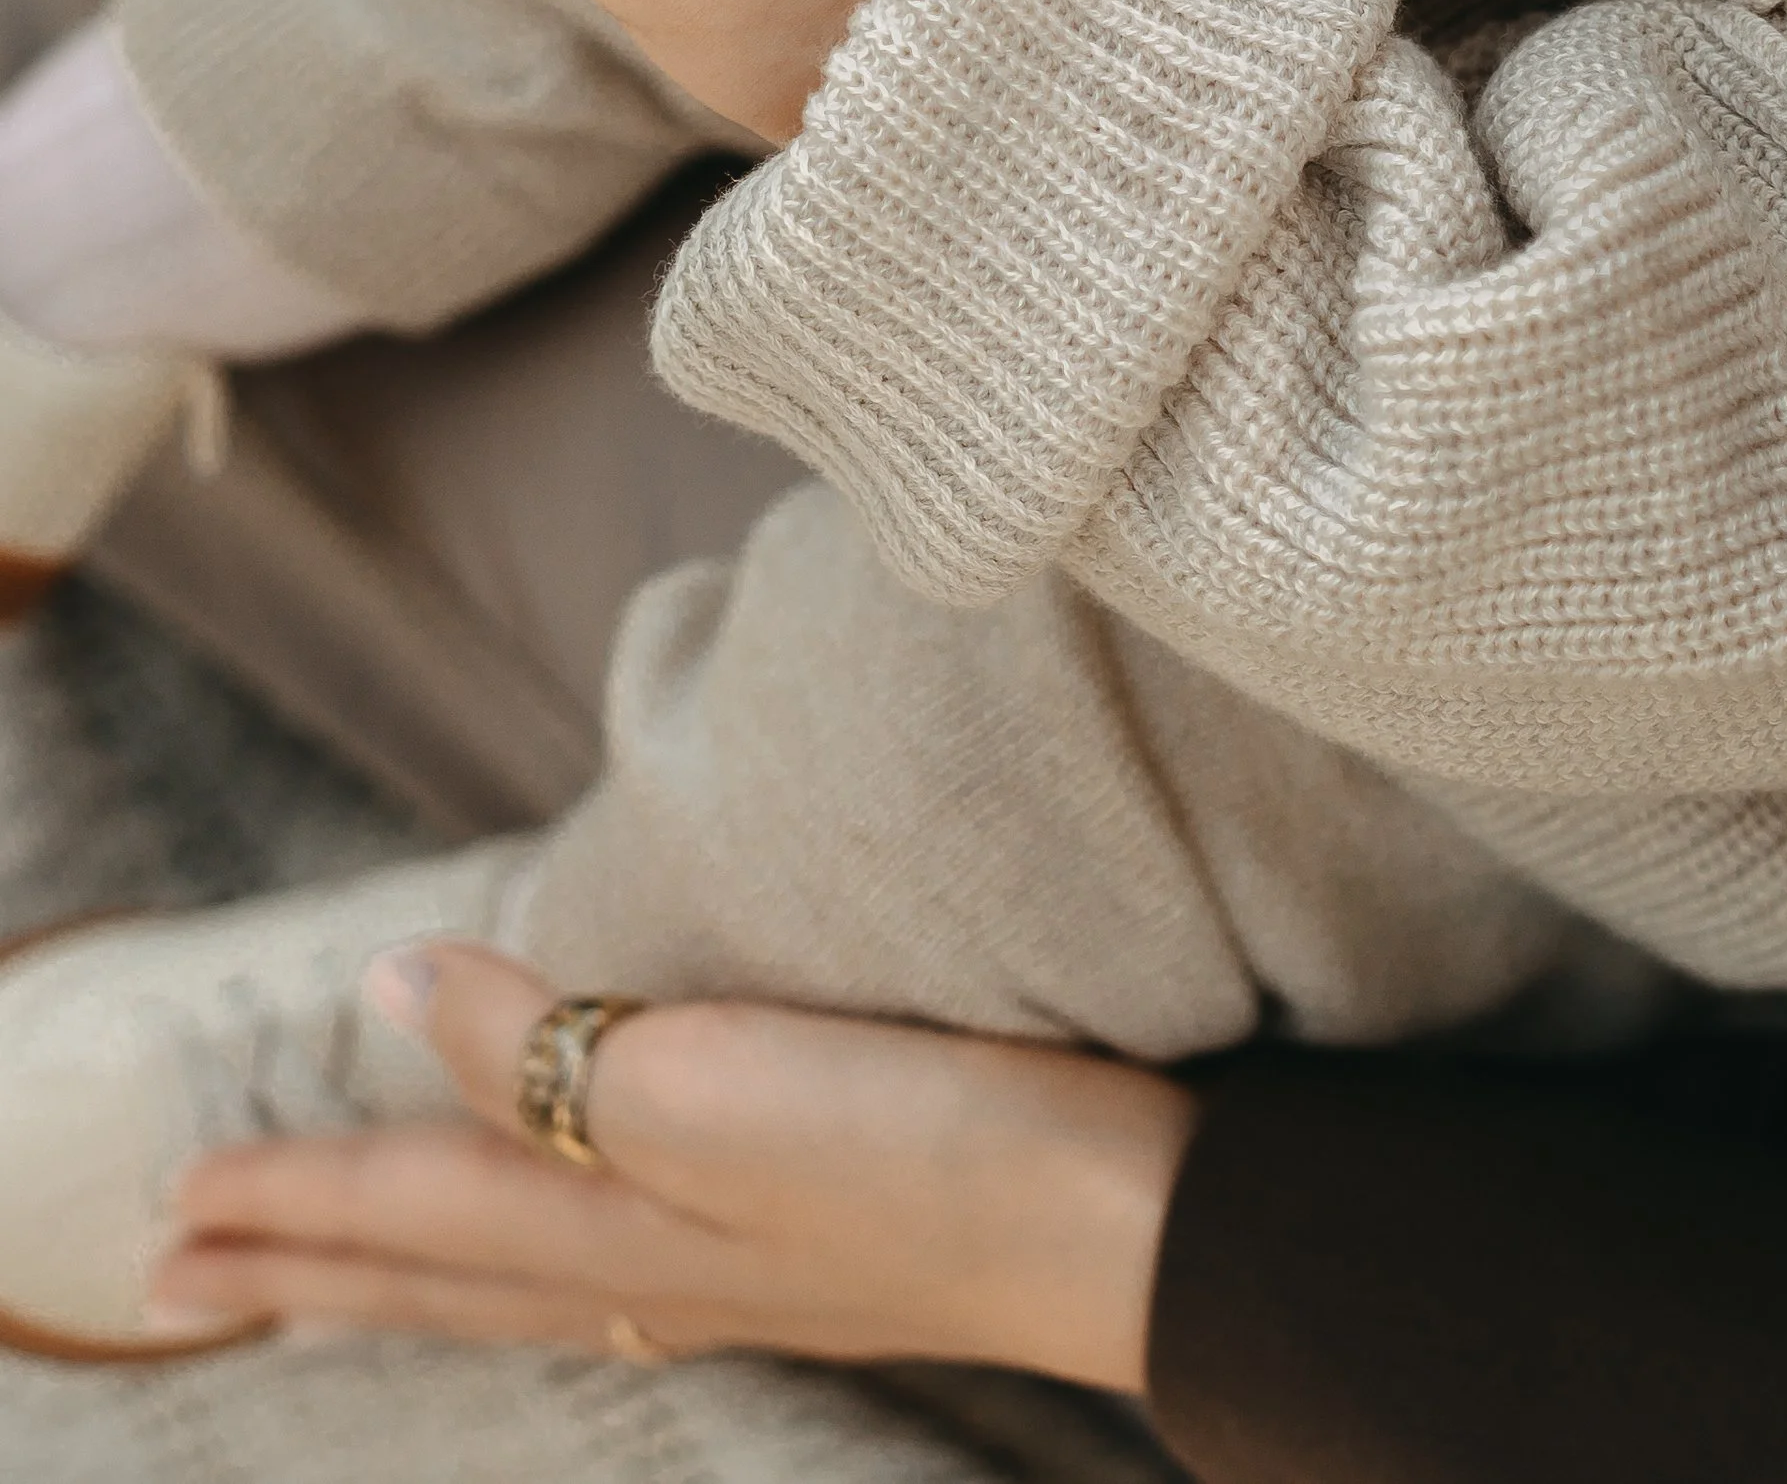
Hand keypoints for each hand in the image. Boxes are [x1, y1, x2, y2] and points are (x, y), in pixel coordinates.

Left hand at [154, 942, 1194, 1385]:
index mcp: (614, 1220)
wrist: (1125, 1229)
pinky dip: (533, 1279)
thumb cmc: (927, 1148)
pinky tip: (566, 1276)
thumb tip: (400, 989)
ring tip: (332, 1274)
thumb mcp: (710, 1081)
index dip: (289, 1197)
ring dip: (403, 1276)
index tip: (169, 1203)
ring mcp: (734, 1277)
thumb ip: (545, 1042)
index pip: (408, 1207)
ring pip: (515, 1286)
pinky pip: (606, 1288)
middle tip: (178, 1280)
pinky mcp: (809, 1258)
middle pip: (437, 1271)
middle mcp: (653, 1266)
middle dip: (306, 1267)